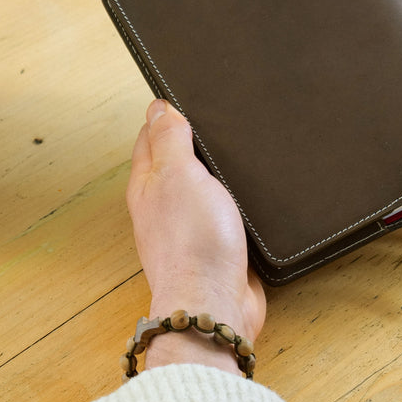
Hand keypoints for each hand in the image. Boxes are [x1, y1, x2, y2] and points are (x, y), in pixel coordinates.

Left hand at [127, 99, 265, 373]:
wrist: (215, 305)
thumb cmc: (193, 243)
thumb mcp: (178, 175)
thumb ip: (170, 140)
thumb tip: (159, 107)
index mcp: (148, 184)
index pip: (151, 136)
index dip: (169, 114)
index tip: (190, 96)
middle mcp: (164, 206)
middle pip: (177, 162)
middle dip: (195, 142)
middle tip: (218, 120)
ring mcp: (189, 229)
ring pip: (203, 190)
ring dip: (217, 174)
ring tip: (240, 153)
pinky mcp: (217, 249)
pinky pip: (225, 216)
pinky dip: (236, 203)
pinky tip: (253, 196)